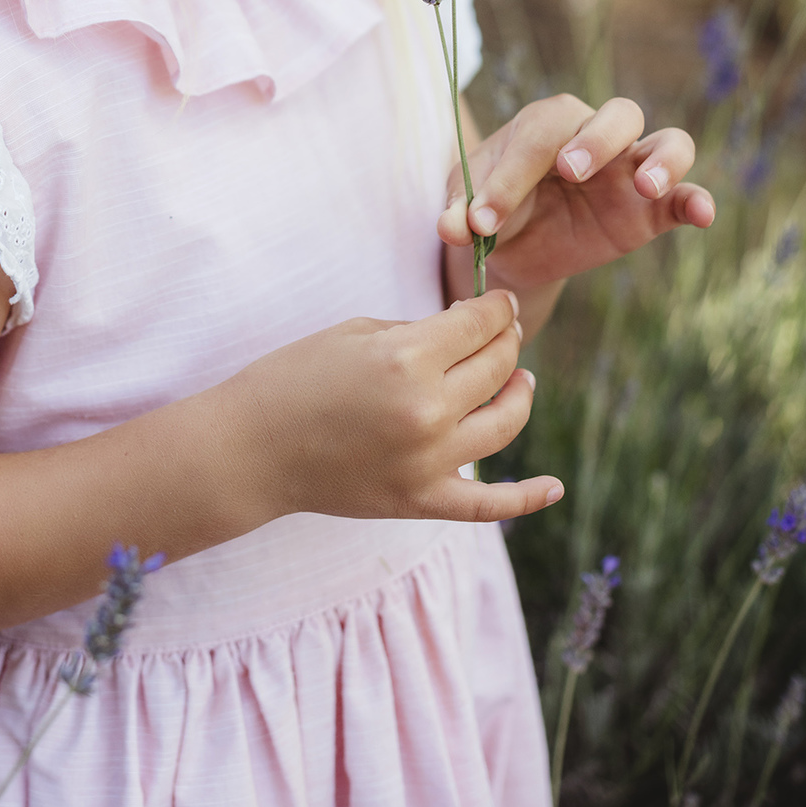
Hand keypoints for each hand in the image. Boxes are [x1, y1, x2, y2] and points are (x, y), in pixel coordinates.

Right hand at [222, 289, 562, 523]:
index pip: (479, 324)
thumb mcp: (356, 333)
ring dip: (520, 394)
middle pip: (498, 367)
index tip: (499, 301)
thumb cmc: (293, 377)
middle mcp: (428, 411)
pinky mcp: (421, 501)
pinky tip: (554, 486)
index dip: (496, 307)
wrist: (252, 449)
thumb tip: (465, 332)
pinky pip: (489, 504)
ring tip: (521, 380)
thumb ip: (416, 332)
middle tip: (504, 330)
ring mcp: (429, 462)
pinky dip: (527, 498)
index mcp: (408, 359)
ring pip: (505, 423)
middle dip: (507, 340)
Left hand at [437, 94, 715, 290]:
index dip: (508, 177)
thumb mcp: (466, 207)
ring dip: (664, 160)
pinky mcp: (653, 210)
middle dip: (597, 139)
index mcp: (547, 123)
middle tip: (569, 170)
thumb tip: (455, 227)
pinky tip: (702, 215)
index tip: (480, 221)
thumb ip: (460, 212)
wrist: (515, 246)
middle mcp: (596, 136)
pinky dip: (698, 199)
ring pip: (668, 142)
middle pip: (618, 114)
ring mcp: (631, 171)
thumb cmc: (491, 207)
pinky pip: (687, 197)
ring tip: (645, 186)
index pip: (538, 137)